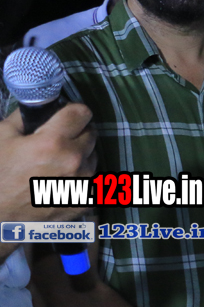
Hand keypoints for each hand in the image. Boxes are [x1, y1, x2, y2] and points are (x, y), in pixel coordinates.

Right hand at [0, 103, 96, 222]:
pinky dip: (81, 178)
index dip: (72, 111)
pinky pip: (93, 179)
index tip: (65, 116)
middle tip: (58, 142)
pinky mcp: (87, 201)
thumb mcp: (2, 137)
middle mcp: (74, 160)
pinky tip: (62, 182)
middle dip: (76, 134)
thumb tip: (43, 106)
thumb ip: (25, 117)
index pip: (82, 113)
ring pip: (92, 157)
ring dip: (80, 156)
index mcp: (53, 141)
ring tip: (57, 165)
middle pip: (90, 134)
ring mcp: (84, 182)